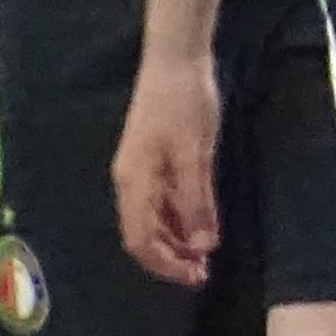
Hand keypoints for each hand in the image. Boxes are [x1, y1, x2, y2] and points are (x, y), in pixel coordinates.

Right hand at [113, 58, 223, 285]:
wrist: (176, 59)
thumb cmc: (185, 103)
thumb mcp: (196, 154)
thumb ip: (197, 201)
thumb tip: (202, 248)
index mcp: (135, 182)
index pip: (140, 240)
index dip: (165, 265)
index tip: (195, 276)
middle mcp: (131, 181)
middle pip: (143, 234)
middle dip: (171, 257)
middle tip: (204, 272)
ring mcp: (140, 170)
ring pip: (152, 219)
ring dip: (176, 240)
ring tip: (204, 254)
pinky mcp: (153, 158)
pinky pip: (160, 201)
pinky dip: (178, 218)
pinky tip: (200, 225)